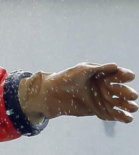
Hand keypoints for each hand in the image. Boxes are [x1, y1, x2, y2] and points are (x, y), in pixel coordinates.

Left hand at [20, 63, 138, 123]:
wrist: (53, 94)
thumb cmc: (67, 78)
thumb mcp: (82, 70)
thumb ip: (98, 69)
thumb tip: (115, 66)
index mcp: (105, 75)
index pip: (120, 75)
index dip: (125, 76)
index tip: (127, 76)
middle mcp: (108, 88)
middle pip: (124, 91)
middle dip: (128, 92)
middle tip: (128, 95)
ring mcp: (105, 100)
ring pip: (123, 104)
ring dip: (129, 106)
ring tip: (132, 107)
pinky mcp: (101, 111)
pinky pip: (115, 115)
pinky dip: (123, 117)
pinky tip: (127, 118)